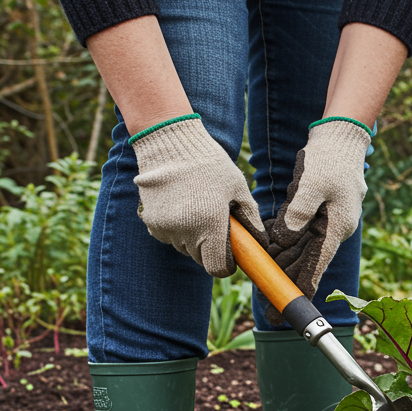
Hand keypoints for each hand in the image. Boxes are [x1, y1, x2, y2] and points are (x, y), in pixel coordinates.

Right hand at [131, 115, 265, 277]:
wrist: (168, 142)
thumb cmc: (209, 163)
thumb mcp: (238, 188)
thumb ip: (251, 218)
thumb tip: (261, 243)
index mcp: (210, 225)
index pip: (217, 268)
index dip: (227, 264)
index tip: (230, 254)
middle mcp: (185, 231)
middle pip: (201, 258)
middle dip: (211, 248)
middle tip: (215, 222)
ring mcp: (165, 228)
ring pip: (184, 247)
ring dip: (193, 237)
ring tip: (197, 207)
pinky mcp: (150, 222)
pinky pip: (168, 237)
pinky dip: (176, 229)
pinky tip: (180, 205)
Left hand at [263, 119, 370, 324]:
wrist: (341, 138)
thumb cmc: (329, 159)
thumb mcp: (312, 184)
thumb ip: (297, 213)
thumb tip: (283, 240)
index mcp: (336, 228)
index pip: (316, 267)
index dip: (300, 291)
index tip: (286, 311)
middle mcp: (332, 231)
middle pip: (306, 264)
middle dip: (286, 284)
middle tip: (267, 309)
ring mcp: (325, 223)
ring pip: (300, 251)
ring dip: (282, 266)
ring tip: (262, 285)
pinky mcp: (317, 214)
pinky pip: (298, 235)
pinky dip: (283, 245)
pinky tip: (267, 255)